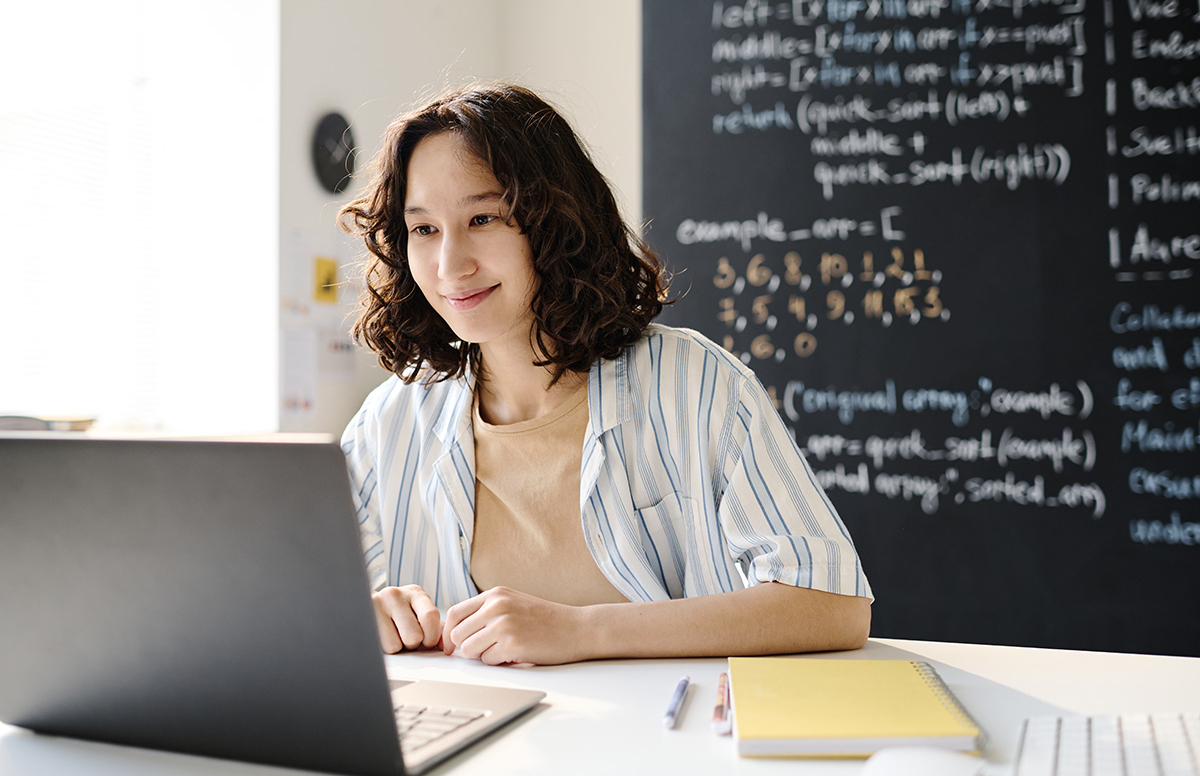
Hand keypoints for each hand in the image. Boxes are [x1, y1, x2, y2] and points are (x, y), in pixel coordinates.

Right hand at [372, 584, 442, 653]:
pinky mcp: (363, 619)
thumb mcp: (420, 616)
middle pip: (414, 635)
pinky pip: (381, 647)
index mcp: (415, 593)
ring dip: (398, 648)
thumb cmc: (401, 617)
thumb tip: (446, 646)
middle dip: (414, 645)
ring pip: (396, 645)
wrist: (366, 608)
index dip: (432, 636)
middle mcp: (395, 594)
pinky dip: (385, 649)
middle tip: (407, 639)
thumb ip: (437, 629)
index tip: (428, 642)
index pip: (430, 616)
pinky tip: (383, 637)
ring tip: (394, 636)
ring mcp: (376, 605)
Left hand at [441, 586, 588, 665]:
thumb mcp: (512, 603)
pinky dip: (499, 662)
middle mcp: (496, 606)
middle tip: (484, 651)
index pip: (454, 613)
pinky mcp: (512, 644)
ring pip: (469, 650)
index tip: (451, 646)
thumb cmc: (545, 620)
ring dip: (482, 656)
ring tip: (503, 650)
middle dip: (466, 648)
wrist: (576, 628)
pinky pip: (488, 661)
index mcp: (494, 594)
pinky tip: (516, 654)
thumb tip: (454, 633)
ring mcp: (504, 624)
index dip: (448, 633)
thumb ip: (486, 612)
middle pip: (457, 634)